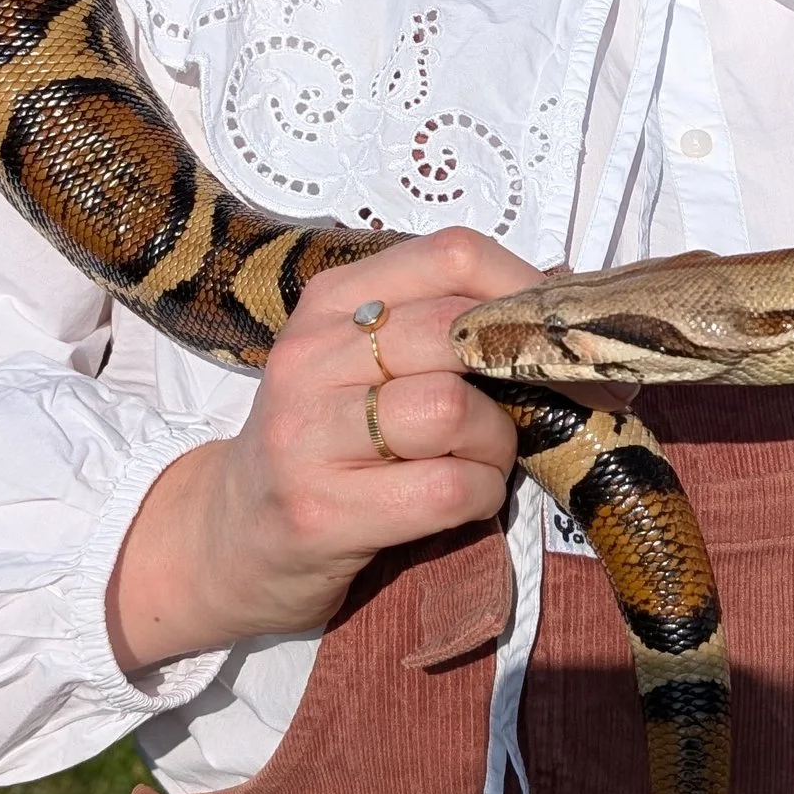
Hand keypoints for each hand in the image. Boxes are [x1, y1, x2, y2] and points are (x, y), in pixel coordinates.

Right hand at [105, 229, 539, 677]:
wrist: (230, 538)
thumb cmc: (324, 444)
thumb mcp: (364, 364)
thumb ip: (444, 326)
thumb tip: (564, 293)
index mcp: (330, 303)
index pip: (451, 256)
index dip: (528, 291)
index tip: (561, 334)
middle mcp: (310, 357)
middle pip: (456, 330)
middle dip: (517, 374)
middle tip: (531, 410)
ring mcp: (308, 434)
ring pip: (452, 409)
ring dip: (496, 444)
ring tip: (480, 462)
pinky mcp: (321, 511)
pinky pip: (446, 487)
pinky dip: (481, 497)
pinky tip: (462, 502)